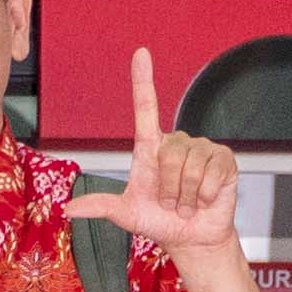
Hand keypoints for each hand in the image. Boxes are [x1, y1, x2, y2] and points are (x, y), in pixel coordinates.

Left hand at [72, 44, 244, 251]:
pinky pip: (212, 172)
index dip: (143, 80)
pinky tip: (205, 199)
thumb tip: (69, 209)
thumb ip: (101, 207)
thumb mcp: (126, 214)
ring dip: (187, 194)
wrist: (191, 238)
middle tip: (171, 203)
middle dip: (169, 188)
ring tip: (187, 203)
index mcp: (150, 148)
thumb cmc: (158, 221)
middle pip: (169, 155)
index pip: (146, 107)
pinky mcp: (223, 159)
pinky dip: (205, 194)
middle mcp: (175, 143)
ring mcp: (201, 149)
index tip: (140, 53)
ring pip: (190, 166)